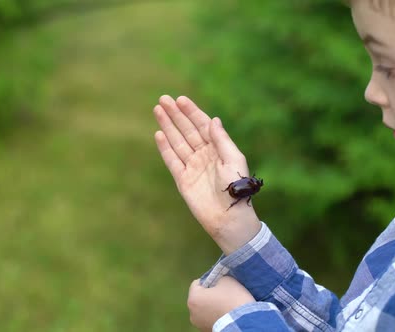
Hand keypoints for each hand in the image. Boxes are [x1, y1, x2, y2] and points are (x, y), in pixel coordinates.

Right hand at [153, 95, 260, 253]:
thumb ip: (222, 140)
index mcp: (218, 148)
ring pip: (177, 142)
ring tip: (158, 110)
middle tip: (163, 99)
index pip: (203, 125)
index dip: (192, 112)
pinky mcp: (183, 180)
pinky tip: (158, 134)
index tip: (180, 99)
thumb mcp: (233, 160)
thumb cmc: (237, 189)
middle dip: (176, 115)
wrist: (229, 217)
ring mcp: (192, 166)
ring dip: (168, 126)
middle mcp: (204, 155)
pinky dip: (165, 148)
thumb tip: (214, 120)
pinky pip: (172, 160)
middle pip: (187, 130)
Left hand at [187, 276, 254, 330]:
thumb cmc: (233, 299)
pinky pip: (211, 319)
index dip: (209, 280)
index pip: (197, 283)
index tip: (220, 283)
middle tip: (225, 293)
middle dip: (210, 294)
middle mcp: (192, 313)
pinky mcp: (207, 331)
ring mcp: (199, 325)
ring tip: (227, 305)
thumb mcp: (227, 279)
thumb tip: (217, 282)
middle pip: (200, 297)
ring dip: (213, 306)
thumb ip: (218, 278)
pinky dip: (217, 316)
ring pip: (205, 309)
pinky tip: (228, 314)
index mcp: (193, 298)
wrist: (243, 323)